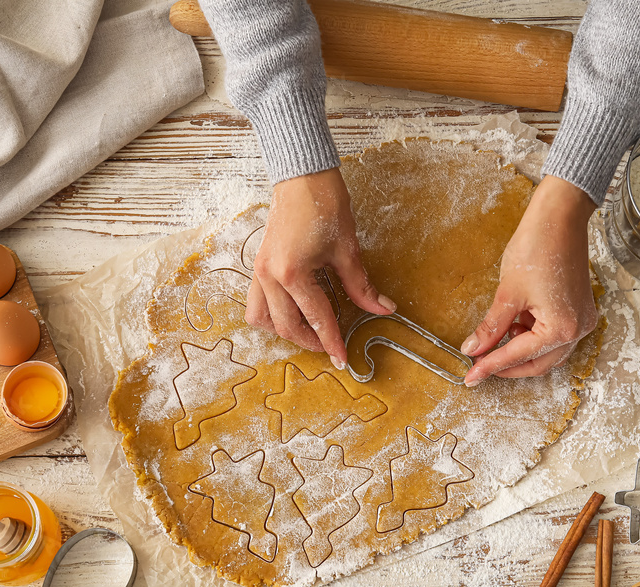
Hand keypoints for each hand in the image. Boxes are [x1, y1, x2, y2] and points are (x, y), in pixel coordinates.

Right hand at [247, 168, 395, 368]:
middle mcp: (269, 276)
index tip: (342, 358)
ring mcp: (260, 270)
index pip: (315, 318)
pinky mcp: (259, 263)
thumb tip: (381, 308)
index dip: (331, 341)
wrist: (302, 175)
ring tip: (307, 332)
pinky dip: (273, 312)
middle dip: (309, 341)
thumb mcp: (347, 250)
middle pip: (285, 326)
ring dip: (283, 330)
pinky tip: (292, 311)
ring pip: (262, 318)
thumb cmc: (324, 204)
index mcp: (292, 274)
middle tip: (330, 347)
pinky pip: (258, 300)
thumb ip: (361, 285)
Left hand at [461, 175, 598, 385]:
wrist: (560, 216)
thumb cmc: (538, 246)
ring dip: (520, 351)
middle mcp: (578, 329)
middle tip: (479, 366)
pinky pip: (554, 336)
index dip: (490, 366)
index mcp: (561, 328)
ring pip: (547, 353)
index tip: (470, 376)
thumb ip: (491, 327)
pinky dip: (533, 337)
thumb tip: (473, 348)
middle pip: (538, 364)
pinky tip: (515, 325)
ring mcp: (581, 320)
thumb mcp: (508, 293)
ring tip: (496, 340)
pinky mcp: (578, 310)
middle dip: (507, 366)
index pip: (519, 356)